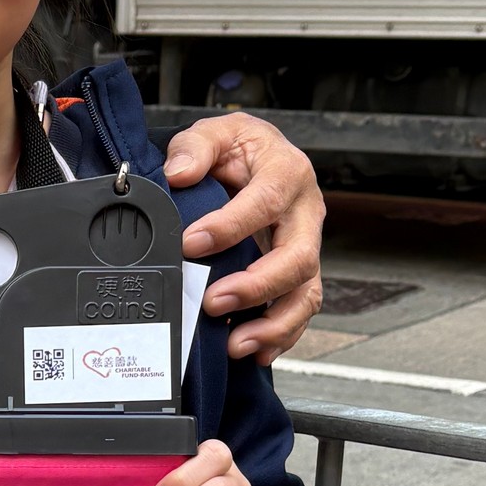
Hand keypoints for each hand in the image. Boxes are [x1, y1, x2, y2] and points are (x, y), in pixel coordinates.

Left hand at [159, 111, 324, 362]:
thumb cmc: (237, 150)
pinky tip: (256, 353)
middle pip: (297, 258)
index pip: (265, 202)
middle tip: (213, 302)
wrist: (256, 160)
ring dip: (273, 323)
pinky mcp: (299, 273)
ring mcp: (306, 246)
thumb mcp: (215, 133)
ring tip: (235, 343)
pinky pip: (299, 310)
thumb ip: (195, 147)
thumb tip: (180, 172)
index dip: (229, 227)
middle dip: (257, 286)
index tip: (190, 244)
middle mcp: (305, 213)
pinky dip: (280, 336)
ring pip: (306, 292)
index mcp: (287, 173)